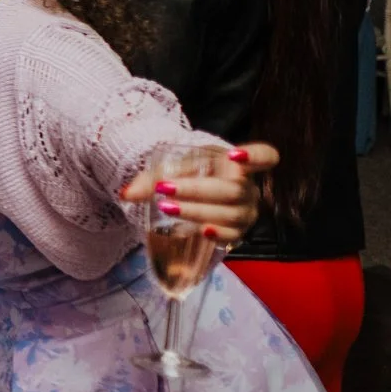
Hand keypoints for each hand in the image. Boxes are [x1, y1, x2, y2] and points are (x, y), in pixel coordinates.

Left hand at [118, 142, 274, 244]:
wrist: (187, 197)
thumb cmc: (185, 177)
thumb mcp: (169, 171)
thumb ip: (148, 180)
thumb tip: (125, 194)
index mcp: (237, 164)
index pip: (266, 156)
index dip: (256, 155)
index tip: (233, 155)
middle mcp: (248, 188)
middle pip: (234, 189)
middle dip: (198, 190)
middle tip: (165, 189)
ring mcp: (246, 212)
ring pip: (233, 213)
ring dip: (199, 210)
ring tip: (168, 208)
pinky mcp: (238, 232)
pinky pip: (234, 235)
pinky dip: (219, 233)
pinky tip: (201, 231)